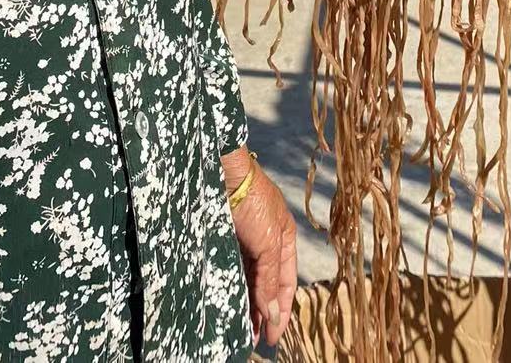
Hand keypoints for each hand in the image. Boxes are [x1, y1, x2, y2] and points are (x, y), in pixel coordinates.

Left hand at [221, 149, 296, 351]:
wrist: (224, 172)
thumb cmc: (253, 201)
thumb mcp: (268, 242)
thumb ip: (270, 278)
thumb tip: (273, 314)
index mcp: (285, 239)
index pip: (286, 283)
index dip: (281, 311)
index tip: (273, 337)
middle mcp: (267, 241)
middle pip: (268, 284)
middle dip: (264, 312)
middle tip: (256, 338)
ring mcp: (246, 241)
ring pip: (250, 280)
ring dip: (248, 304)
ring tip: (242, 328)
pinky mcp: (227, 239)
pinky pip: (234, 271)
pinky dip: (235, 288)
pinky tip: (231, 303)